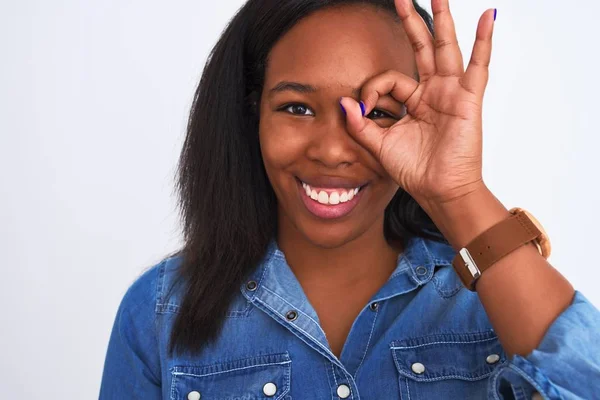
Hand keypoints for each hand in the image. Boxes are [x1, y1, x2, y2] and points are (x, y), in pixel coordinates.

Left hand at [340, 0, 495, 207]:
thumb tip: (344, 101)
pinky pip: (478, 65)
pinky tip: (487, 16)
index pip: (389, 79)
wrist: (438, 190)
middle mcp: (433, 92)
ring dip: (442, 19)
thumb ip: (360, 123)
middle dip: (411, 22)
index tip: (364, 108)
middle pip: (421, 48)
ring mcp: (451, 92)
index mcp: (413, 101)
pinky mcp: (468, 99)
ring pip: (446, 48)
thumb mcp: (379, 145)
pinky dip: (483, 41)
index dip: (372, 89)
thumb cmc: (414, 170)